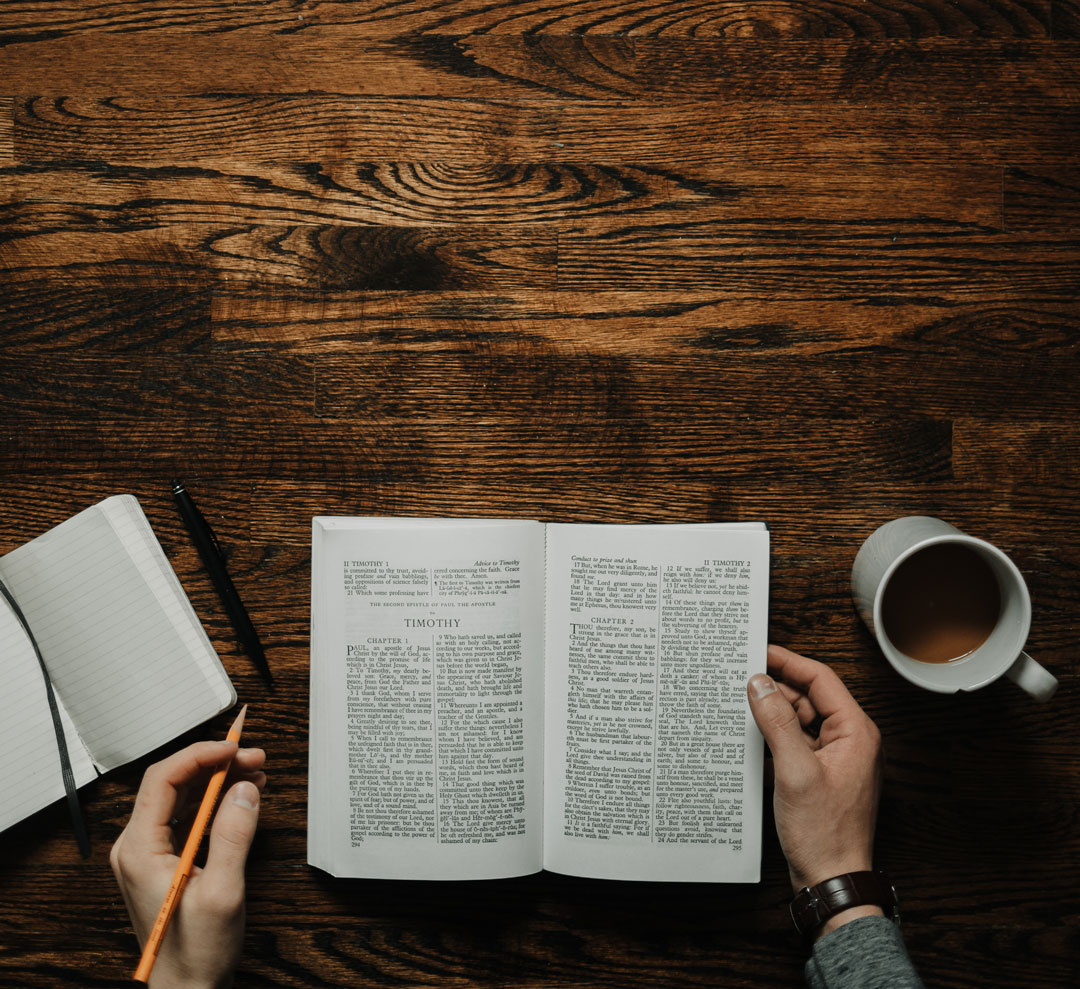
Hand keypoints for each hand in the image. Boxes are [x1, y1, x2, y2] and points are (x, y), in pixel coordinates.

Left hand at [110, 741, 266, 987]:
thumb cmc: (196, 953)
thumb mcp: (222, 892)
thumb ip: (234, 835)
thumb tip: (245, 789)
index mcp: (139, 850)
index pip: (162, 779)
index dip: (200, 755)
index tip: (234, 748)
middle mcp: (137, 847)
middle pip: (173, 783)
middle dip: (216, 763)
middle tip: (255, 757)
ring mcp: (149, 853)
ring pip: (182, 796)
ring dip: (218, 779)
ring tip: (255, 771)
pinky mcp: (164, 861)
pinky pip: (187, 816)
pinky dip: (215, 800)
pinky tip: (242, 795)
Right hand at [747, 644, 883, 936]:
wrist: (831, 880)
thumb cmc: (824, 834)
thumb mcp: (794, 770)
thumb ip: (777, 722)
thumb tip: (760, 684)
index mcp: (855, 732)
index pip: (821, 679)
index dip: (788, 661)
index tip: (759, 651)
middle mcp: (850, 740)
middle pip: (810, 697)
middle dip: (776, 688)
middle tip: (741, 680)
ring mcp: (836, 758)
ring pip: (801, 719)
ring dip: (774, 712)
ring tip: (742, 707)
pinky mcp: (821, 774)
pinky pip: (798, 741)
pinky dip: (776, 735)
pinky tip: (753, 736)